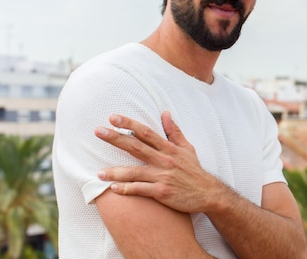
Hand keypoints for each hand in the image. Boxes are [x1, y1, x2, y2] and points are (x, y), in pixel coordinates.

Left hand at [95, 112, 221, 213]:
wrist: (208, 194)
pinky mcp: (162, 192)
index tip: (113, 118)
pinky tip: (113, 188)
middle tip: (98, 131)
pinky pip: (141, 190)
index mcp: (169, 148)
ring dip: (115, 171)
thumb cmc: (195, 171)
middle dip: (116, 138)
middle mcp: (165, 160)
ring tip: (98, 172)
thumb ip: (174, 131)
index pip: (146, 132)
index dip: (129, 124)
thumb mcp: (187, 148)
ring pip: (135, 172)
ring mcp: (163, 176)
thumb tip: (165, 113)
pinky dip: (127, 189)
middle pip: (136, 147)